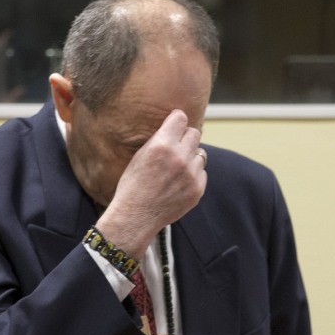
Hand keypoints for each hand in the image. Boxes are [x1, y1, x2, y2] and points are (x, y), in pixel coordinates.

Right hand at [96, 109, 206, 258]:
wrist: (135, 216)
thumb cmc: (132, 186)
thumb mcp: (139, 156)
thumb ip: (159, 140)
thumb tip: (174, 128)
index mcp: (162, 145)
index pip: (180, 118)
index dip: (176, 121)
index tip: (174, 125)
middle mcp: (179, 157)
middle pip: (194, 133)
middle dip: (185, 138)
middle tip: (175, 148)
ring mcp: (191, 174)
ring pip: (200, 154)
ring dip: (190, 158)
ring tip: (175, 169)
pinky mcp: (198, 189)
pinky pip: (202, 172)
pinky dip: (193, 175)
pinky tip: (177, 183)